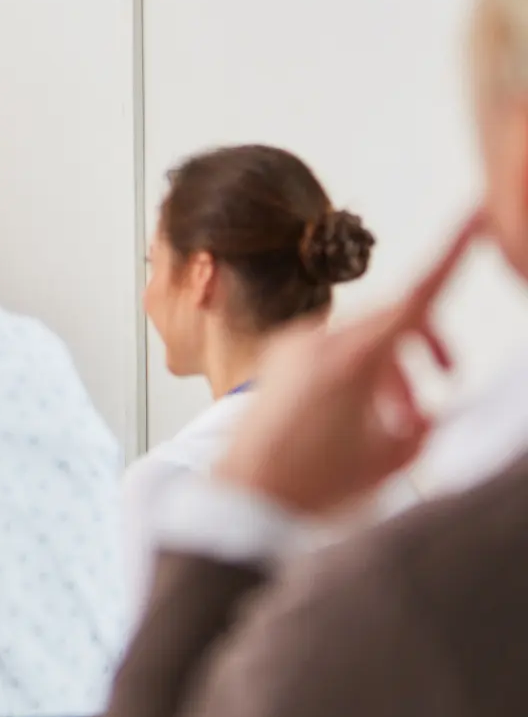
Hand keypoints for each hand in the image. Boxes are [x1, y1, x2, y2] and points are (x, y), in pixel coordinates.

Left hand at [215, 213, 482, 516]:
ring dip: (391, 372)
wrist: (242, 499)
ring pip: (364, 340)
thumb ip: (424, 425)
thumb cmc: (312, 486)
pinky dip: (358, 376)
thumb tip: (431, 412)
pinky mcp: (278, 362)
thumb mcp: (393, 459)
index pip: (419, 296)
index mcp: (355, 358)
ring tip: (397, 423)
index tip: (474, 217)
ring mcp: (293, 349)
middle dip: (424, 351)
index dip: (453, 254)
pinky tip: (358, 419)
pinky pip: (331, 352)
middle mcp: (320, 342)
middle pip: (394, 322)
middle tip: (446, 378)